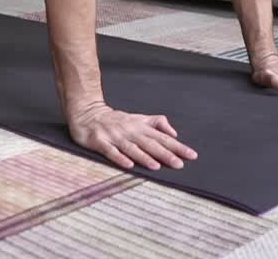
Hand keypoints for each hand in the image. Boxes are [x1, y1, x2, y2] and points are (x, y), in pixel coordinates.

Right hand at [68, 102, 197, 170]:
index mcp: (140, 126)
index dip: (177, 146)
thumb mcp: (138, 118)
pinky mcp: (99, 142)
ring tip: (157, 166)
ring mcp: (114, 137)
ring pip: (132, 148)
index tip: (191, 155)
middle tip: (180, 164)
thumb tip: (174, 133)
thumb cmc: (114, 119)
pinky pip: (111, 151)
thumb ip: (156, 123)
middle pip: (150, 144)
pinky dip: (120, 158)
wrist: (86, 112)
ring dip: (144, 157)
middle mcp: (129, 131)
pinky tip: (129, 165)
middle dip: (165, 154)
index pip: (162, 138)